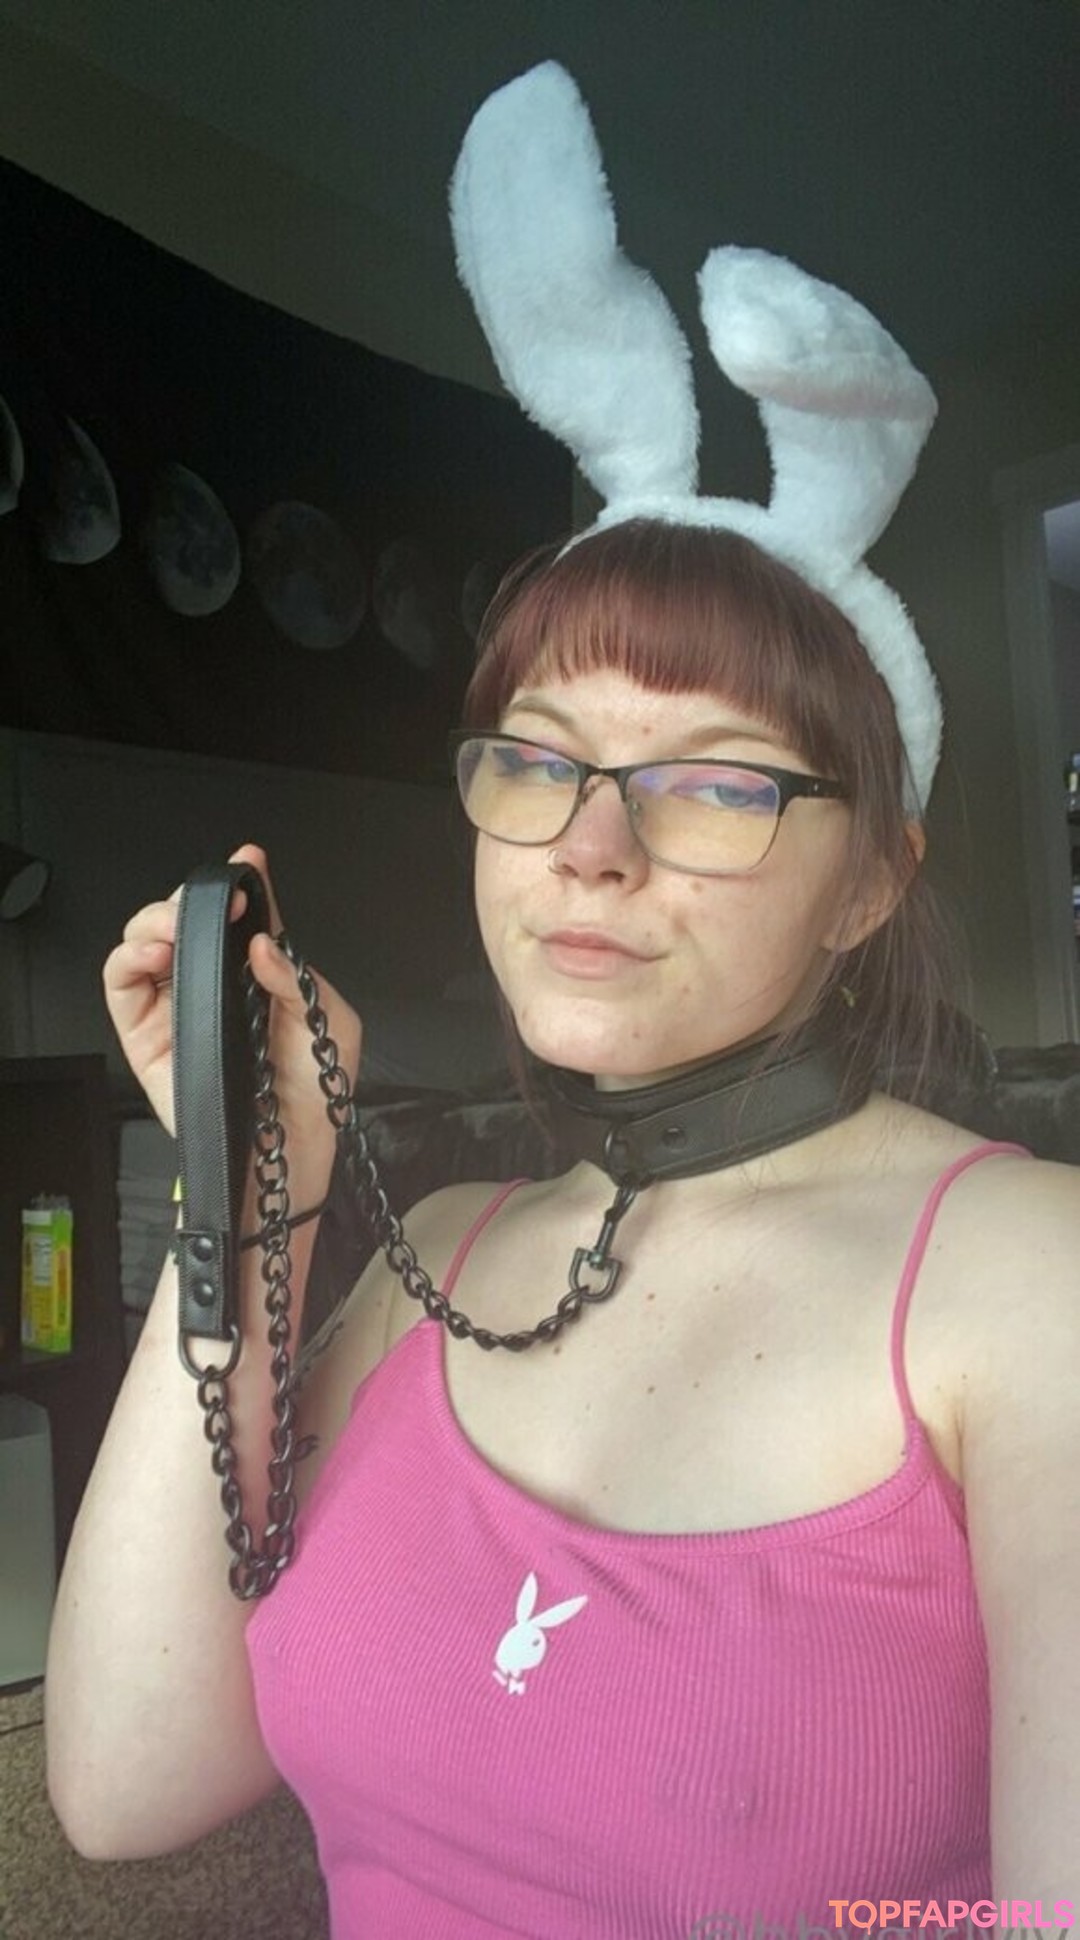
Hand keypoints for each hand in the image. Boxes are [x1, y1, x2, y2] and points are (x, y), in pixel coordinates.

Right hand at [103, 846, 361, 1209]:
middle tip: (214, 904)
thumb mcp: (328, 1022)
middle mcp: (215, 982)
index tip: (248, 863)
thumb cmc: (313, 1088)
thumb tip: (263, 942)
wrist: (288, 1149)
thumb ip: (296, 977)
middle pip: (186, 921)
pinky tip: (155, 954)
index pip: (245, 919)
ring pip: (145, 942)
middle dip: (192, 900)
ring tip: (176, 930)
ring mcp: (176, 1005)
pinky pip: (121, 983)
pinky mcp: (146, 1033)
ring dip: (154, 921)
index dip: (245, 886)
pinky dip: (129, 957)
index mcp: (260, 972)